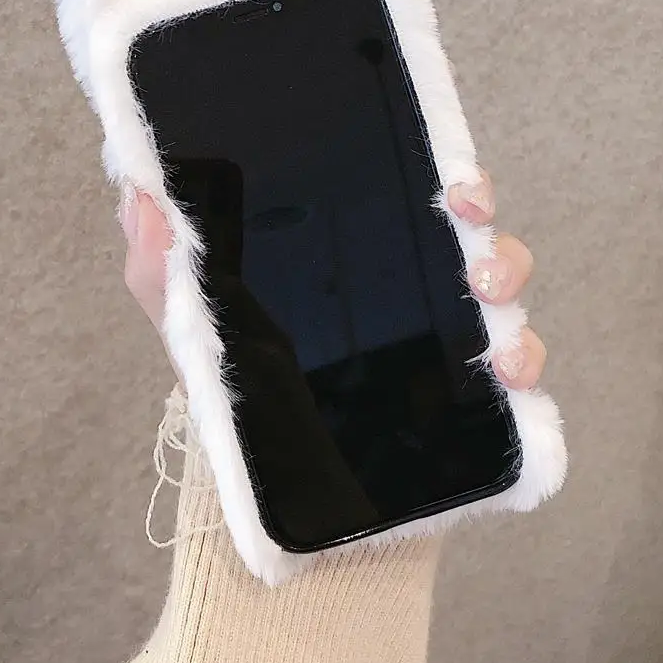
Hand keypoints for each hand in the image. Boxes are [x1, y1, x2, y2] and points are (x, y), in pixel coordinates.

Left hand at [119, 173, 545, 390]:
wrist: (269, 486)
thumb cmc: (238, 387)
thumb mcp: (190, 321)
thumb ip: (161, 264)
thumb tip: (138, 194)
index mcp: (353, 254)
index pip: (407, 196)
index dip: (440, 176)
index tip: (448, 176)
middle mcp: (408, 288)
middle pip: (469, 235)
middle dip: (481, 220)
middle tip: (466, 219)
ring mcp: (442, 343)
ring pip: (501, 293)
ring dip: (507, 279)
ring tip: (487, 295)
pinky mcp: (463, 400)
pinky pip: (513, 374)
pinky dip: (524, 363)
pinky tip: (509, 368)